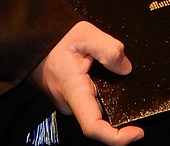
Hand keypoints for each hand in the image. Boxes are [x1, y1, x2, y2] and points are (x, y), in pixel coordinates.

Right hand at [30, 21, 143, 143]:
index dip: (117, 137)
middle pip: (99, 118)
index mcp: (73, 90)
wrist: (32, 41)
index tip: (137, 133)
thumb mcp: (85, 34)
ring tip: (121, 78)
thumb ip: (108, 49)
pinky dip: (102, 92)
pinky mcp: (69, 96)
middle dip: (120, 111)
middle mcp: (69, 102)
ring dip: (110, 98)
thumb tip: (125, 68)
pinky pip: (89, 100)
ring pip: (95, 107)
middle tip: (136, 94)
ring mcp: (68, 101)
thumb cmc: (55, 38)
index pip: (94, 127)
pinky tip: (109, 77)